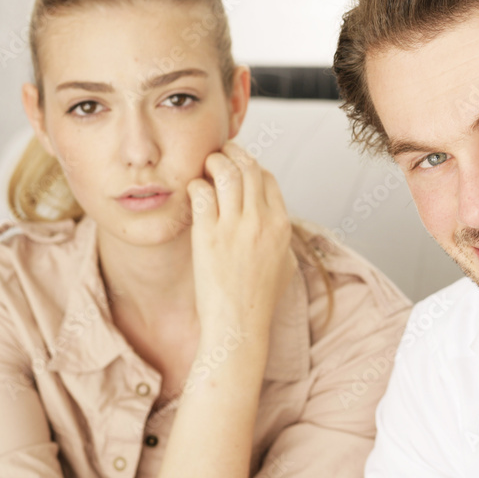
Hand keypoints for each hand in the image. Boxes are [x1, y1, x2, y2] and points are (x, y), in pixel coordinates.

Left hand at [186, 141, 294, 356]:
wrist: (239, 324)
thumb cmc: (259, 300)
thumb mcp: (285, 265)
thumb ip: (282, 238)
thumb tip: (277, 222)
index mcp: (281, 225)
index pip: (268, 179)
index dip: (253, 166)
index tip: (240, 166)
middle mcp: (261, 221)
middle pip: (249, 167)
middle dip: (233, 153)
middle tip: (219, 153)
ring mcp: (235, 226)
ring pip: (226, 172)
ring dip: (214, 162)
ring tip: (205, 165)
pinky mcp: (208, 235)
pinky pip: (201, 193)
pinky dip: (196, 185)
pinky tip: (193, 191)